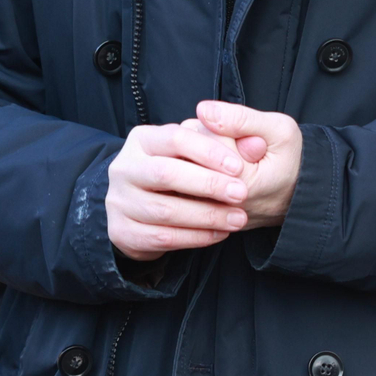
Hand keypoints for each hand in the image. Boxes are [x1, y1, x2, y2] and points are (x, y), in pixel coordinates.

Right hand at [106, 121, 250, 261]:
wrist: (140, 208)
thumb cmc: (177, 172)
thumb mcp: (197, 151)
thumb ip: (229, 143)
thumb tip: (256, 144)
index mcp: (141, 139)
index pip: (174, 138)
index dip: (208, 151)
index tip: (239, 166)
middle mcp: (124, 168)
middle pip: (165, 173)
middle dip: (208, 184)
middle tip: (242, 194)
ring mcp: (119, 201)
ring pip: (164, 210)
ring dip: (206, 216)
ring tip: (238, 218)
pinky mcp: (122, 232)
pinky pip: (162, 237)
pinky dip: (194, 237)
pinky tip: (218, 234)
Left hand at [194, 101, 302, 228]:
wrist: (299, 195)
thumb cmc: (292, 161)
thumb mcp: (280, 131)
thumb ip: (241, 119)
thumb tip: (203, 110)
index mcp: (236, 184)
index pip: (209, 136)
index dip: (227, 126)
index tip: (250, 138)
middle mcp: (215, 200)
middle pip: (191, 147)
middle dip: (213, 136)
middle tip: (242, 147)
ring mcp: (206, 205)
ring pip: (185, 157)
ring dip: (205, 148)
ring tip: (233, 156)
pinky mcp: (200, 205)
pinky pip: (186, 171)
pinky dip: (200, 161)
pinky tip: (221, 164)